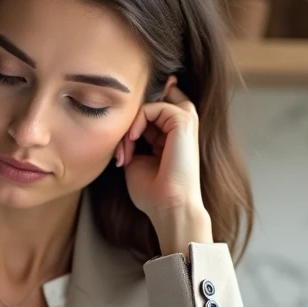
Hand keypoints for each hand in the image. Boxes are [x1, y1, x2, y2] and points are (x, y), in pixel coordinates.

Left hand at [115, 78, 212, 255]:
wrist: (169, 207)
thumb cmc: (153, 193)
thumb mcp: (135, 161)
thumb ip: (131, 140)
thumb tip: (122, 124)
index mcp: (172, 136)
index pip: (152, 110)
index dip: (132, 117)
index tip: (121, 143)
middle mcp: (181, 127)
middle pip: (153, 99)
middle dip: (131, 117)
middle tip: (122, 145)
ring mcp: (186, 122)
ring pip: (150, 104)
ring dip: (131, 124)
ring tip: (125, 149)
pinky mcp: (184, 121)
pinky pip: (153, 108)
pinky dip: (137, 121)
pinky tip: (133, 140)